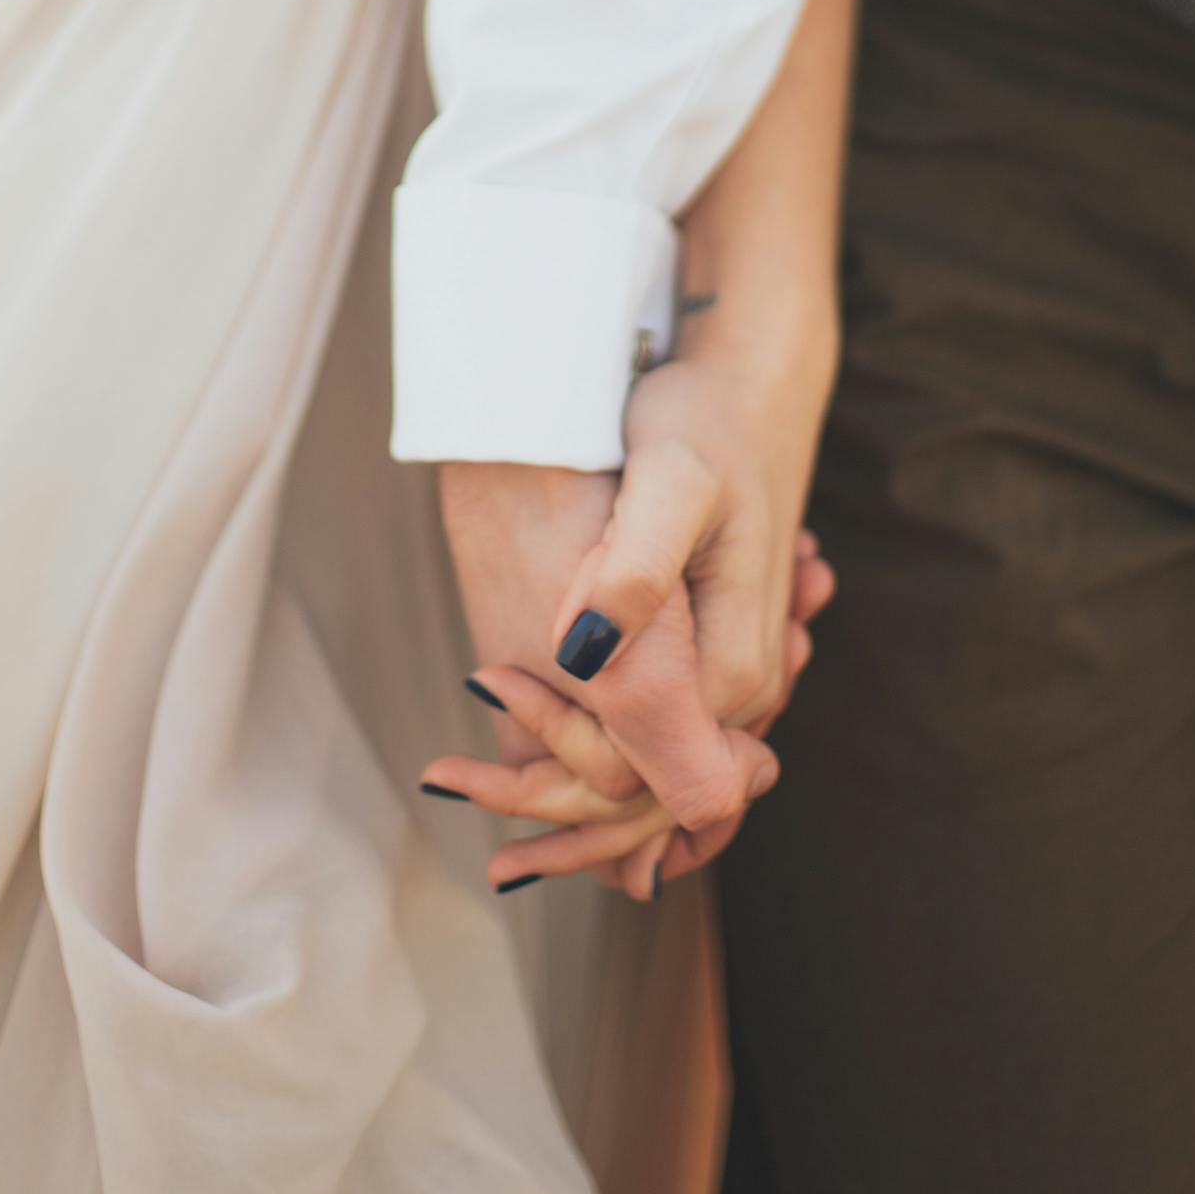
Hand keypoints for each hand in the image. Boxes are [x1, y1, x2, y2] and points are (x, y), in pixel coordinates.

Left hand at [436, 316, 842, 893]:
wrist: (752, 386)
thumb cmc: (705, 424)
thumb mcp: (672, 482)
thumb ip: (635, 574)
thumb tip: (580, 655)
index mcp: (730, 668)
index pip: (636, 774)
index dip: (555, 752)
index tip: (483, 686)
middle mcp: (747, 691)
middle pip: (643, 797)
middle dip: (549, 807)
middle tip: (442, 775)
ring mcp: (737, 680)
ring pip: (648, 778)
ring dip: (564, 788)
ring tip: (465, 755)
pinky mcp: (714, 655)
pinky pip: (656, 737)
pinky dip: (591, 749)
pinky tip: (522, 720)